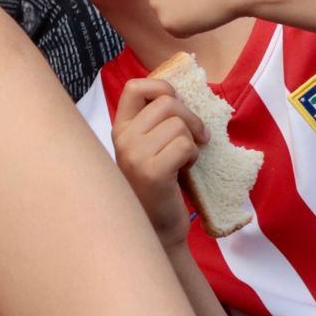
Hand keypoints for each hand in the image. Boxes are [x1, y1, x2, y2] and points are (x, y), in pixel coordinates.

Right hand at [111, 77, 206, 245]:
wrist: (156, 228)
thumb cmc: (159, 185)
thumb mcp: (149, 147)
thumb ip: (156, 122)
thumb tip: (183, 95)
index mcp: (119, 128)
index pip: (135, 87)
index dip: (162, 87)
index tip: (177, 105)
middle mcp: (122, 138)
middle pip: (167, 102)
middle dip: (191, 118)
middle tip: (196, 138)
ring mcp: (134, 155)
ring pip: (179, 125)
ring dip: (192, 142)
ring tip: (183, 160)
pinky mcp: (152, 172)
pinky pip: (185, 145)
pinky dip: (194, 156)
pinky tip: (184, 170)